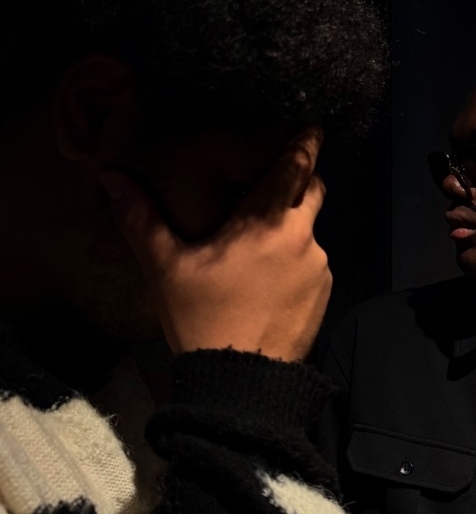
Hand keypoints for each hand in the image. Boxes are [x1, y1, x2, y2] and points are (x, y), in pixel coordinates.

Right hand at [100, 129, 331, 360]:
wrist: (242, 384)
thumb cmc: (203, 319)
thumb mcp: (166, 268)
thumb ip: (142, 218)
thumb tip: (111, 178)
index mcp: (268, 221)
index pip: (296, 166)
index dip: (304, 144)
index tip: (312, 128)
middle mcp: (304, 237)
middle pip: (313, 191)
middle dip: (299, 181)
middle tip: (274, 184)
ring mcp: (320, 267)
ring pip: (310, 231)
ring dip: (292, 228)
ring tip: (258, 249)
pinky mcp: (325, 294)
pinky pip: (313, 263)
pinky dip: (296, 261)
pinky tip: (268, 281)